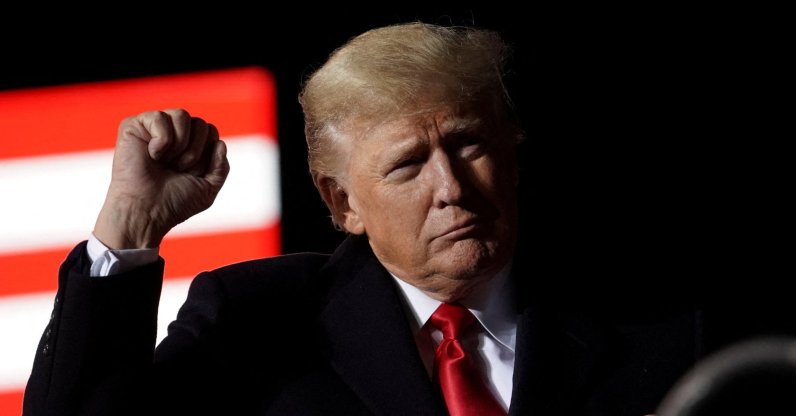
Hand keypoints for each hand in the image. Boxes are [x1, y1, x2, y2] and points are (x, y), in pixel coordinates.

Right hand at [94, 109, 229, 248]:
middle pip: (200, 123)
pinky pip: (159, 117)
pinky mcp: (134, 125)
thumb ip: (221, 167)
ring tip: (166, 162)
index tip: (192, 173)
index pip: (211, 132)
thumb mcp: (208, 189)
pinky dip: (161, 140)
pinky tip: (151, 155)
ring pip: (182, 114)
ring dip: (180, 145)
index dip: (207, 154)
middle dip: (195, 151)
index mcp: (190, 146)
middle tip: (178, 169)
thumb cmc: (174, 202)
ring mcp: (153, 128)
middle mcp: (173, 134)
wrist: (147, 211)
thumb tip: (220, 143)